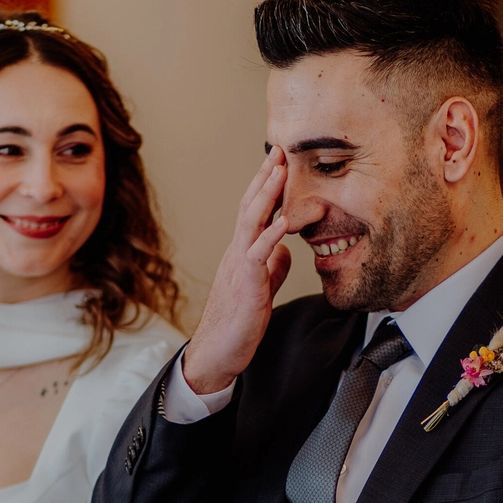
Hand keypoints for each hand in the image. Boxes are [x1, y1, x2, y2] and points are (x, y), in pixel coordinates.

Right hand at [179, 147, 293, 394]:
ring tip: (280, 170)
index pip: (255, 212)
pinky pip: (258, 256)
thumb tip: (286, 250)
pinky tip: (283, 221)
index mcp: (243, 254)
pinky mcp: (245, 286)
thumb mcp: (261, 289)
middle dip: (265, 177)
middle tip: (279, 149)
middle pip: (250, 206)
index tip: (280, 161)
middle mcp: (237, 254)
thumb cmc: (236, 325)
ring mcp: (239, 267)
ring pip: (251, 222)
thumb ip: (273, 268)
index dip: (267, 186)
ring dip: (266, 195)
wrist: (216, 354)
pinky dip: (271, 236)